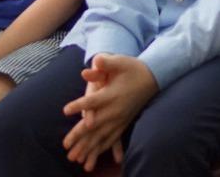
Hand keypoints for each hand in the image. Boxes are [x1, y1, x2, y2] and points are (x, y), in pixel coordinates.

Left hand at [61, 54, 157, 171]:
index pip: (93, 101)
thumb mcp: (120, 61)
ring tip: (75, 158)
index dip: (79, 105)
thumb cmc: (133, 67)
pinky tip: (92, 158)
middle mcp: (116, 109)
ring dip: (88, 147)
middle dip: (79, 135)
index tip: (65, 110)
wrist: (154, 77)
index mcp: (113, 94)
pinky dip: (101, 149)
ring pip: (102, 136)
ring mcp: (121, 118)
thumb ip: (106, 62)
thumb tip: (95, 61)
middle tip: (65, 145)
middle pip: (94, 125)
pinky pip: (112, 139)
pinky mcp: (124, 122)